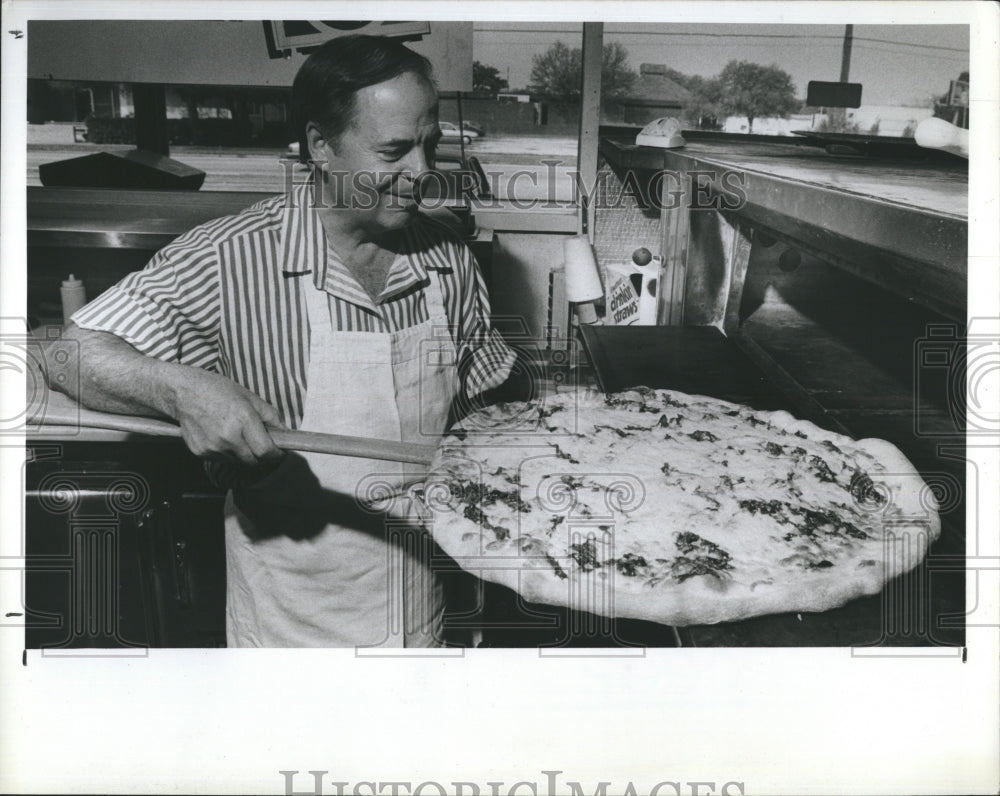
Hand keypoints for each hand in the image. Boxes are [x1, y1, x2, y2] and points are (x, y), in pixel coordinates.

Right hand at [167, 367, 285, 466]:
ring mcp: (213, 447)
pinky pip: (222, 460)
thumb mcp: (249, 397)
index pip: (266, 451)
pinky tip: (223, 437)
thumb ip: (270, 416)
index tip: (279, 453)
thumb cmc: (217, 390)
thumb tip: (285, 432)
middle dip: (261, 456)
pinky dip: (228, 454)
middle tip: (261, 445)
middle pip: (254, 461)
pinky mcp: (200, 452)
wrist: (183, 392)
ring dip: (244, 455)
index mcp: (243, 420)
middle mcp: (228, 437)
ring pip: (238, 463)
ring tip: (239, 437)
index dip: (276, 455)